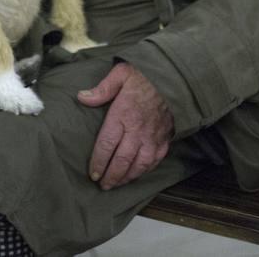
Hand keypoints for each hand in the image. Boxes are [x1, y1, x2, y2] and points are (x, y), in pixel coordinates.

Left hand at [77, 62, 173, 189]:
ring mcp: (153, 138)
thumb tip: (82, 97)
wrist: (176, 79)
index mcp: (123, 115)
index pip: (107, 145)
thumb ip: (102, 88)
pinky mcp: (164, 139)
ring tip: (116, 184)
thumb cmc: (146, 76)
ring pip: (138, 165)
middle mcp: (138, 130)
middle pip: (121, 160)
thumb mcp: (121, 73)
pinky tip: (136, 175)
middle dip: (111, 176)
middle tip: (102, 185)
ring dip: (127, 178)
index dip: (98, 162)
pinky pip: (154, 161)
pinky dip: (144, 171)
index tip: (92, 173)